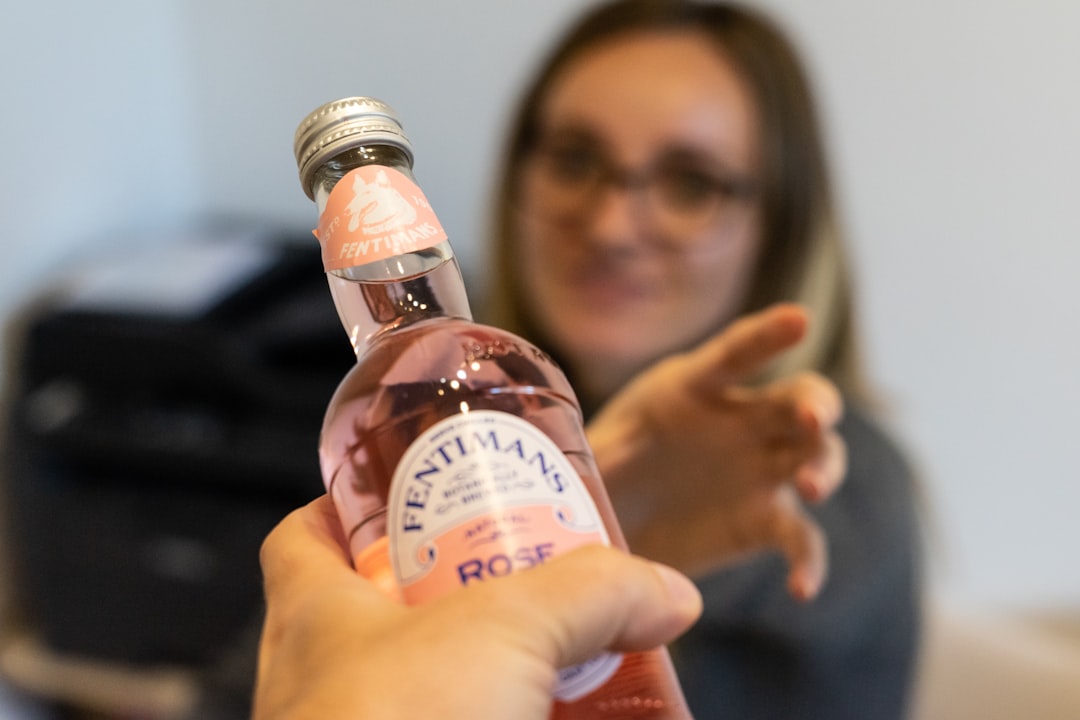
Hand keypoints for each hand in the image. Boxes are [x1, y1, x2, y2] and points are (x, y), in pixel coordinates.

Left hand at [254, 496, 702, 719]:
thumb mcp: (504, 630)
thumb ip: (590, 594)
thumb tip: (664, 591)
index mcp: (315, 617)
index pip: (304, 536)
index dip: (352, 505)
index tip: (412, 490)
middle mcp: (325, 683)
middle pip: (383, 610)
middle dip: (455, 589)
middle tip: (520, 568)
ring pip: (431, 690)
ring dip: (493, 673)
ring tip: (556, 653)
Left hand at [587, 303, 845, 600]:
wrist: (616, 523)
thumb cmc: (609, 465)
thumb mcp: (601, 450)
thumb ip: (609, 448)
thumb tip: (601, 457)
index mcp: (697, 387)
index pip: (738, 353)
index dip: (768, 335)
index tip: (800, 318)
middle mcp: (742, 420)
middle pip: (798, 400)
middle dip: (817, 404)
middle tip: (816, 420)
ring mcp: (761, 469)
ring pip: (816, 457)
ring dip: (825, 467)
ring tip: (812, 489)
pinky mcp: (765, 520)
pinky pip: (800, 538)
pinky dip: (808, 562)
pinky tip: (801, 589)